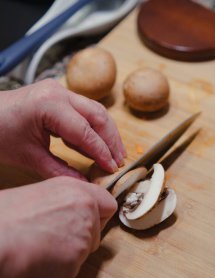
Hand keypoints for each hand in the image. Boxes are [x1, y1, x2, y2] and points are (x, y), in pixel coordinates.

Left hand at [0, 79, 125, 178]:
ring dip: (106, 133)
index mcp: (49, 104)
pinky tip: (96, 146)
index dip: (102, 152)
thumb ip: (60, 171)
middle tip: (120, 161)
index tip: (113, 168)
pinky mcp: (57, 96)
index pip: (86, 131)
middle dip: (112, 140)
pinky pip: (83, 112)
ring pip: (94, 111)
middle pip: (98, 115)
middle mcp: (58, 92)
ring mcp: (58, 91)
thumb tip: (85, 184)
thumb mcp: (29, 157)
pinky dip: (92, 129)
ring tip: (115, 154)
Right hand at [0, 176, 116, 277]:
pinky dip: (58, 268)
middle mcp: (86, 211)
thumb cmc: (6, 217)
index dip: (98, 214)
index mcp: (75, 190)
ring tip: (41, 247)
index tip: (90, 220)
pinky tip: (39, 259)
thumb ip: (64, 203)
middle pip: (98, 230)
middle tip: (56, 237)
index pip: (108, 203)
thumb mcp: (39, 195)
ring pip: (85, 251)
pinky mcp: (75, 263)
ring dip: (69, 253)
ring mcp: (84, 238)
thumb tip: (67, 212)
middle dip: (83, 237)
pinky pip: (72, 268)